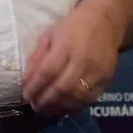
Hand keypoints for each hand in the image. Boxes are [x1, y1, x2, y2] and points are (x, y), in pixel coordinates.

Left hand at [23, 0, 118, 115]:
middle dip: (45, 101)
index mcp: (65, 47)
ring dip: (59, 107)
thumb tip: (27, 79)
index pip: (47, 72)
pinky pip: (90, 98)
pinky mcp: (108, 79)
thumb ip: (38, 57)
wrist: (105, 22)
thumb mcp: (49, 35)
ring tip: (46, 110)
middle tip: (34, 106)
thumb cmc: (72, 26)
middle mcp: (83, 61)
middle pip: (62, 88)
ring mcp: (97, 72)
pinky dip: (75, 105)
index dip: (35, 86)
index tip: (25, 95)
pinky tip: (63, 107)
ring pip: (77, 96)